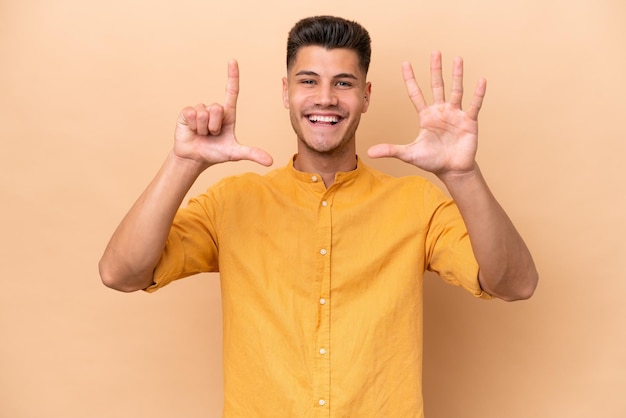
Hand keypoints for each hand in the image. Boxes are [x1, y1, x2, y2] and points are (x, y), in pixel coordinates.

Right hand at [174, 60, 272, 168]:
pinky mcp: (186, 113)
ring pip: (204, 113)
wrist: (195, 158)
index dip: (232, 76)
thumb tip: (270, 162)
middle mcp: (215, 109)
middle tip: (212, 135)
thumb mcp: (235, 153)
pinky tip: (193, 131)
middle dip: (214, 126)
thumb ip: (252, 154)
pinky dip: (193, 126)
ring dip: (204, 128)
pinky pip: (192, 114)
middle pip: (217, 109)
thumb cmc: (215, 153)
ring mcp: (200, 109)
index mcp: (228, 114)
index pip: (231, 91)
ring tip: (202, 134)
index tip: (233, 61)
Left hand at [368, 51, 485, 179]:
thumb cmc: (432, 161)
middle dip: (435, 69)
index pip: (416, 93)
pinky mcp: (469, 121)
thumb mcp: (409, 154)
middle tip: (434, 52)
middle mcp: (440, 111)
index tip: (405, 63)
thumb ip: (391, 150)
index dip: (410, 79)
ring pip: (456, 90)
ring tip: (457, 58)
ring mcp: (455, 114)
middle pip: (437, 86)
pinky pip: (474, 105)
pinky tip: (481, 80)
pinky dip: (478, 94)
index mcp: (426, 116)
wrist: (452, 170)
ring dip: (457, 75)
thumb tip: (369, 152)